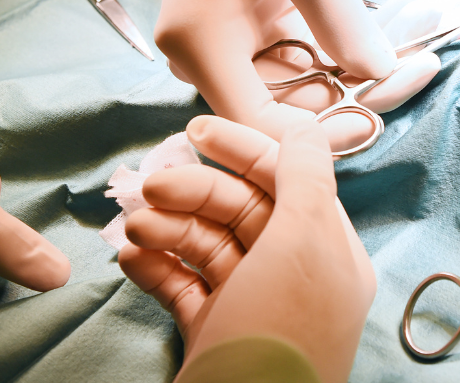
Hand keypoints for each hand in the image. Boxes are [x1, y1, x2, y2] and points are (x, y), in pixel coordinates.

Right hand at [118, 115, 373, 382]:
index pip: (289, 180)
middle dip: (194, 192)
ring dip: (167, 227)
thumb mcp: (304, 243)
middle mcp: (293, 274)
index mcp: (328, 250)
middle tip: (148, 186)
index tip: (196, 130)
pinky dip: (156, 268)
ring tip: (134, 228)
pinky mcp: (213, 334)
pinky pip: (182, 286)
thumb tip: (306, 125)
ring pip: (207, 245)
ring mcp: (251, 305)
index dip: (245, 149)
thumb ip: (305, 177)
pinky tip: (130, 259)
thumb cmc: (279, 332)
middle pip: (241, 209)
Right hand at [122, 0, 396, 142]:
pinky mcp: (252, 36)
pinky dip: (343, 60)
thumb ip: (335, 15)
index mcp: (200, 42)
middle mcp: (203, 58)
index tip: (379, 114)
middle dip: (350, 104)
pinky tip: (390, 46)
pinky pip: (300, 66)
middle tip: (419, 69)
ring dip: (354, 83)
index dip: (317, 134)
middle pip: (281, 114)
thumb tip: (377, 76)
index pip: (257, 124)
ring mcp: (227, 49)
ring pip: (297, 93)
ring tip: (417, 60)